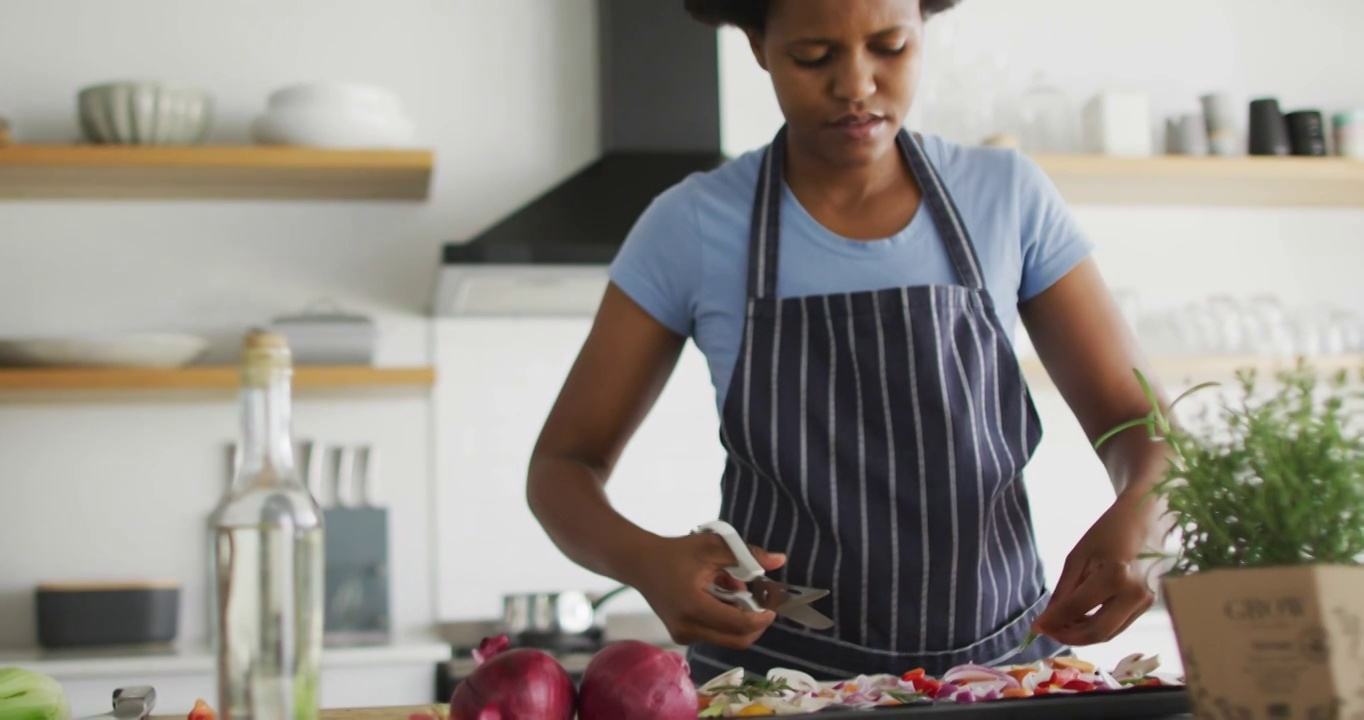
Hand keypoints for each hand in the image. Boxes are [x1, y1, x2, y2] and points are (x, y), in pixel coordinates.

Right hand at [627, 532, 785, 649]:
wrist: (641, 563)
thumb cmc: (676, 552)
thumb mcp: (712, 547)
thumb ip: (747, 554)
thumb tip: (779, 560)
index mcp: (694, 607)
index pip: (738, 624)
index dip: (762, 617)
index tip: (773, 602)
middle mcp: (688, 628)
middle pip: (736, 639)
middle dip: (756, 623)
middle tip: (763, 601)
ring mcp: (683, 635)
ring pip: (727, 638)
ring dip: (741, 620)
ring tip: (737, 591)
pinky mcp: (682, 636)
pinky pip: (715, 634)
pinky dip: (726, 620)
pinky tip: (722, 596)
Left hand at [1033, 491, 1161, 645]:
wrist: (1146, 519)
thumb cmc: (1109, 531)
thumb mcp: (1079, 557)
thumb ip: (1064, 591)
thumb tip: (1047, 619)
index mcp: (1115, 576)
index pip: (1077, 609)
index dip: (1053, 621)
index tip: (1034, 626)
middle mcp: (1134, 595)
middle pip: (1097, 632)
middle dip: (1068, 636)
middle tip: (1047, 630)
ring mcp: (1145, 602)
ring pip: (1108, 634)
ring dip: (1082, 635)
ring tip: (1060, 625)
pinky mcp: (1148, 605)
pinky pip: (1118, 626)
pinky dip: (1097, 628)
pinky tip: (1080, 619)